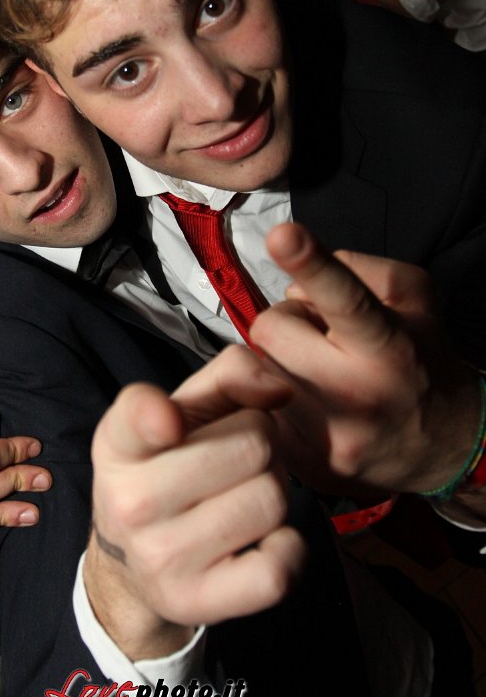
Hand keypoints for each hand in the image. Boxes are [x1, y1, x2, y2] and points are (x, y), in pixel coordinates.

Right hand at [85, 349, 303, 658]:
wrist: (134, 563)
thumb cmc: (170, 466)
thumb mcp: (183, 410)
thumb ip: (230, 376)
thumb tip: (280, 391)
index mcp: (120, 443)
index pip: (136, 417)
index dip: (157, 416)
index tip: (170, 422)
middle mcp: (130, 503)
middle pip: (253, 444)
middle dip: (263, 442)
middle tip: (241, 457)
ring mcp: (161, 558)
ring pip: (271, 499)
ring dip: (275, 490)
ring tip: (246, 493)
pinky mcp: (196, 602)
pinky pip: (279, 567)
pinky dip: (288, 547)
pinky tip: (263, 538)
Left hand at [249, 223, 481, 497]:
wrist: (442, 448)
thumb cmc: (421, 359)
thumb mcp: (415, 300)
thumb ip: (364, 270)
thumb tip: (301, 280)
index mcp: (390, 347)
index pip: (345, 298)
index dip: (311, 263)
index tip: (282, 234)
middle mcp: (357, 394)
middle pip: (271, 327)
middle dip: (287, 323)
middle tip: (318, 337)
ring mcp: (326, 435)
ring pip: (255, 366)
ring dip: (276, 360)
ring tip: (315, 372)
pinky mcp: (300, 463)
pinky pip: (253, 406)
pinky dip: (270, 396)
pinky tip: (305, 404)